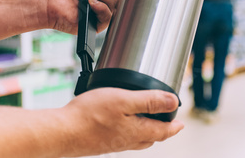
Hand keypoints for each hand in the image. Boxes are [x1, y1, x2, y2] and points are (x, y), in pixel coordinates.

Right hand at [57, 88, 183, 156]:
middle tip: (167, 123)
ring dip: (145, 131)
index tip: (181, 124)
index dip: (174, 126)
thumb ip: (149, 100)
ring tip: (146, 122)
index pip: (163, 131)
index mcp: (136, 131)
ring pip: (136, 139)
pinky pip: (121, 138)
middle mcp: (126, 141)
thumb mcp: (124, 100)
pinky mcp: (101, 142)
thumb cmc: (90, 115)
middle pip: (151, 137)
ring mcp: (113, 143)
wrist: (63, 132)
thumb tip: (174, 102)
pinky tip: (120, 123)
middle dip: (161, 130)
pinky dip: (128, 131)